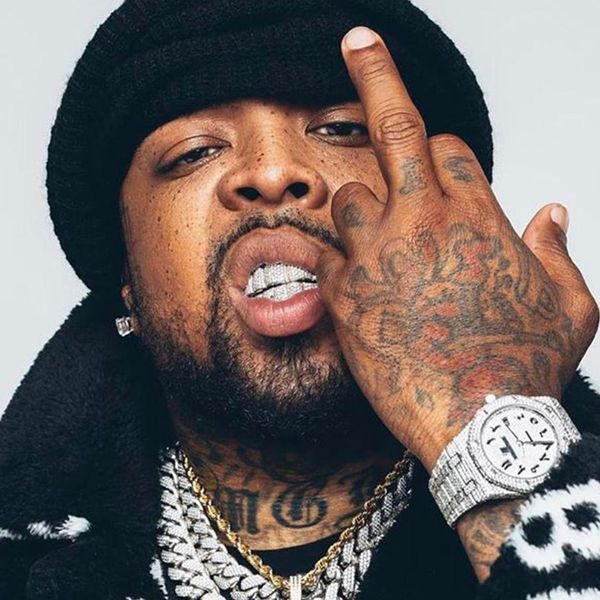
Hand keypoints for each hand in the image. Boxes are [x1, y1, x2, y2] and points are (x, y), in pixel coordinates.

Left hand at [316, 27, 598, 471]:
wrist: (481, 424)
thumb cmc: (527, 366)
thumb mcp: (571, 304)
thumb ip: (558, 250)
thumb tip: (552, 209)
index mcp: (478, 214)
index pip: (447, 147)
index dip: (440, 153)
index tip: (433, 161)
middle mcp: (424, 221)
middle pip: (395, 130)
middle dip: (378, 77)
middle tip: (357, 41)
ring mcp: (378, 256)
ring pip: (349, 196)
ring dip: (358, 209)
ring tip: (375, 244)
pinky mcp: (345, 297)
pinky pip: (324, 258)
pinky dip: (334, 264)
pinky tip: (349, 282)